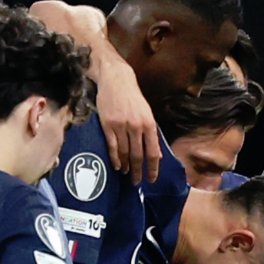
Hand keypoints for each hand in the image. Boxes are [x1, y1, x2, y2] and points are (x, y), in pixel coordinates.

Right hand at [96, 60, 159, 184]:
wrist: (116, 80)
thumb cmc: (133, 97)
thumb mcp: (147, 113)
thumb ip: (151, 133)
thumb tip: (156, 155)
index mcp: (149, 124)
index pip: (153, 152)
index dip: (153, 168)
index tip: (152, 179)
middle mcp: (136, 126)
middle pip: (138, 156)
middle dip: (138, 172)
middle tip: (137, 183)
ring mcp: (121, 126)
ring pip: (125, 153)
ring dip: (126, 166)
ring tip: (127, 174)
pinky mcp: (108, 125)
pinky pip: (112, 147)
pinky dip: (115, 159)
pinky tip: (117, 166)